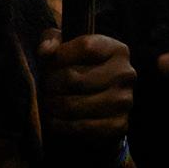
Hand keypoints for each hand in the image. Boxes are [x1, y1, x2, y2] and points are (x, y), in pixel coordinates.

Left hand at [37, 28, 134, 151]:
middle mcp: (125, 74)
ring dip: (52, 105)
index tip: (47, 64)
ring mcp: (124, 102)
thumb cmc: (81, 68)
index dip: (59, 56)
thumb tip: (45, 51)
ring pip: (72, 105)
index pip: (85, 47)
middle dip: (50, 84)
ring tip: (46, 101)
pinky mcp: (118, 126)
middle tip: (43, 87)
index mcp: (117, 50)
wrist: (102, 101)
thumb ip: (52, 40)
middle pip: (74, 78)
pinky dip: (60, 124)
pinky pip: (80, 127)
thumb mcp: (68, 46)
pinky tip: (53, 118)